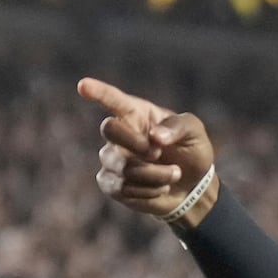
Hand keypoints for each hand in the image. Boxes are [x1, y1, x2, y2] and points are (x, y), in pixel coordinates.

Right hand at [77, 77, 217, 227]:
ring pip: (121, 165)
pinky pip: (120, 187)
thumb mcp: (194, 132)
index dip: (98, 92)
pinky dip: (147, 191)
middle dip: (137, 144)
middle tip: (159, 153)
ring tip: (175, 174)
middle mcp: (120, 132)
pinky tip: (161, 188)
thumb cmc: (191, 151)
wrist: (193, 186)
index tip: (84, 86)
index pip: (113, 99)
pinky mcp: (111, 182)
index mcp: (136, 113)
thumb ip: (177, 127)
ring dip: (154, 174)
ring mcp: (112, 157)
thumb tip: (155, 137)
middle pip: (110, 129)